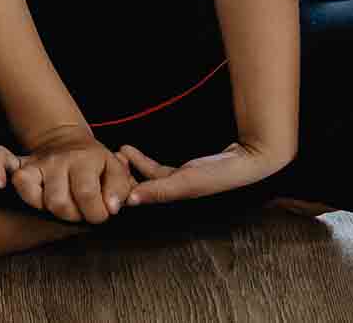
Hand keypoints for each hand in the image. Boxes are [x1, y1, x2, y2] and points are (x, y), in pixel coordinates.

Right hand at [0, 126, 133, 224]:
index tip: (100, 214)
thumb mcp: (116, 170)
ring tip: (57, 204)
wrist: (69, 142)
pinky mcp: (18, 163)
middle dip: (71, 215)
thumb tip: (113, 207)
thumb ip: (121, 189)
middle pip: (57, 201)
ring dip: (42, 206)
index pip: (87, 194)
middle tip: (79, 210)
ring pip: (28, 189)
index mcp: (85, 160)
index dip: (96, 213)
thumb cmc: (95, 164)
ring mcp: (36, 162)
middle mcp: (58, 160)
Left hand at [117, 139, 291, 206]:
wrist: (246, 161)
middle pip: (140, 189)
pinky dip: (143, 162)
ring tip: (118, 152)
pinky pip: (156, 170)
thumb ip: (159, 189)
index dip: (121, 188)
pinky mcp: (183, 174)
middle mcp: (172, 195)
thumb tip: (131, 200)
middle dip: (123, 175)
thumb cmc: (218, 174)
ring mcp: (177, 185)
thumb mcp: (186, 181)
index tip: (106, 172)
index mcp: (171, 200)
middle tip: (109, 158)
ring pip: (146, 178)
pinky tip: (132, 153)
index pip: (139, 198)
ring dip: (131, 166)